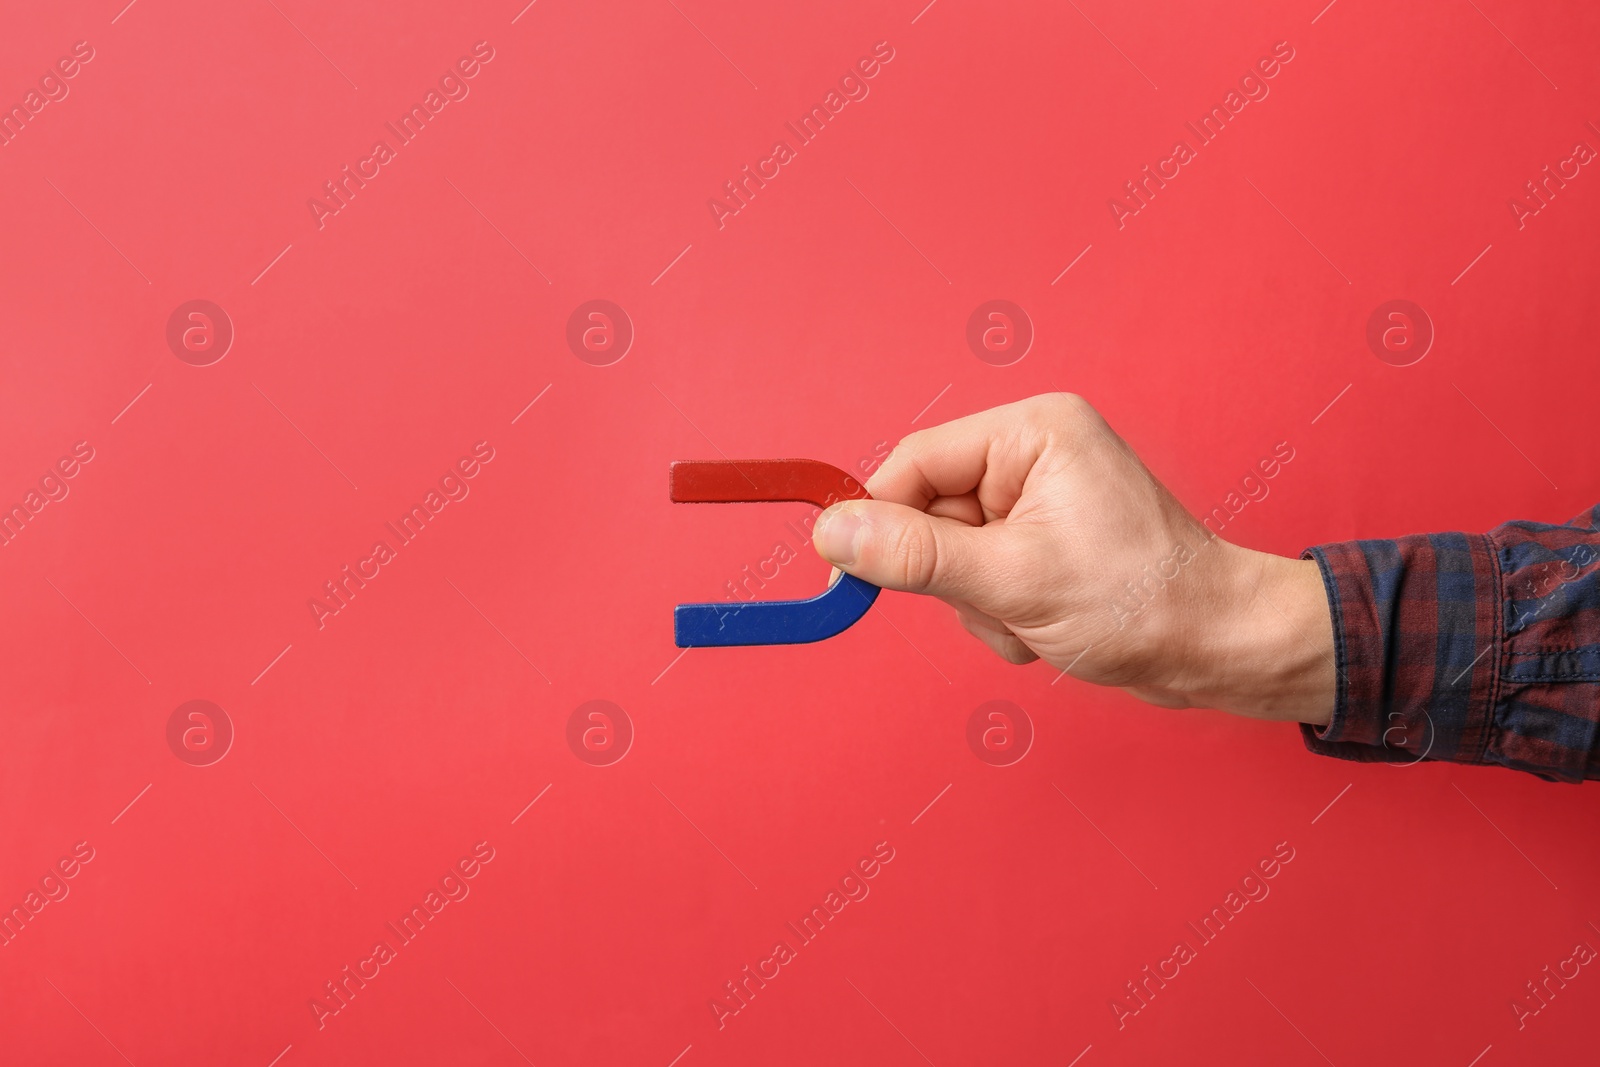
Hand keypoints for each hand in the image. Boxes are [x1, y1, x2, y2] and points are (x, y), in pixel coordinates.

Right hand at [811, 394, 1334, 723]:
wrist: (1219, 650)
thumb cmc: (1141, 603)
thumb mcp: (1012, 580)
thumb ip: (915, 555)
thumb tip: (834, 534)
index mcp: (1033, 432)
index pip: (916, 462)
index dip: (878, 520)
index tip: (850, 574)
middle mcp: (1035, 454)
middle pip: (929, 512)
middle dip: (954, 576)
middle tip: (999, 604)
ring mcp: (1040, 501)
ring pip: (951, 555)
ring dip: (979, 604)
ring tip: (1035, 619)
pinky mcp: (1045, 543)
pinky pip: (981, 578)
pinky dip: (1000, 614)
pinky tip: (1044, 626)